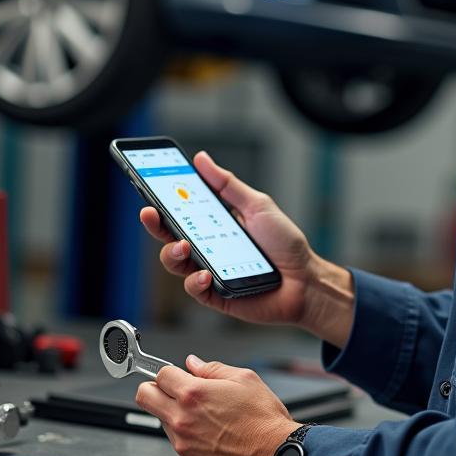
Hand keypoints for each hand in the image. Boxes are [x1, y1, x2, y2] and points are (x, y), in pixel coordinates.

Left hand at [135, 355, 298, 455]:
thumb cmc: (264, 419)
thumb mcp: (244, 379)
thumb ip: (213, 368)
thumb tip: (193, 363)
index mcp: (193, 394)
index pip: (159, 375)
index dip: (169, 372)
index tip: (177, 376)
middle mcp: (182, 420)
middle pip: (145, 397)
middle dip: (155, 390)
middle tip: (173, 392)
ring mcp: (183, 446)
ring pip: (164, 423)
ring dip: (177, 417)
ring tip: (208, 419)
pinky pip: (181, 448)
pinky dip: (191, 441)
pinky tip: (214, 438)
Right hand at [139, 151, 353, 345]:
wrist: (305, 279)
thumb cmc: (284, 243)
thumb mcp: (257, 205)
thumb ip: (227, 185)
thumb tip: (201, 159)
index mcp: (213, 225)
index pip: (179, 212)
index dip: (161, 202)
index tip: (150, 190)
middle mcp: (206, 248)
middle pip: (169, 236)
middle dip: (155, 224)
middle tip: (151, 213)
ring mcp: (209, 272)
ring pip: (175, 263)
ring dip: (171, 253)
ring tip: (183, 245)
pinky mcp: (216, 295)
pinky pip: (195, 289)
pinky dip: (195, 280)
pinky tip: (206, 273)